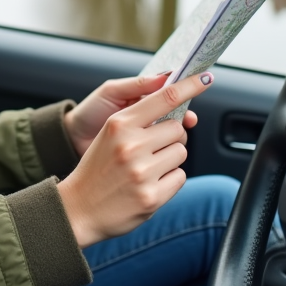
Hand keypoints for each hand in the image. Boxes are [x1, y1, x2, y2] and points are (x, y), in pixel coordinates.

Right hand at [56, 72, 213, 247]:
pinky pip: (180, 177)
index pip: (165, 98)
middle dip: (171, 137)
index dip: (189, 85)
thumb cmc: (97, 168)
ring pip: (181, 153)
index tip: (207, 77)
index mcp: (120, 124)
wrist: (78, 208)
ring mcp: (142, 172)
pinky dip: (169, 180)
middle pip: (177, 129)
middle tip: (152, 147)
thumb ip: (139, 118)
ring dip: (170, 159)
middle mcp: (131, 145)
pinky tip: (148, 184)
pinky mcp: (151, 197)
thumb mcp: (109, 134)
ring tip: (146, 168)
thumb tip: (175, 103)